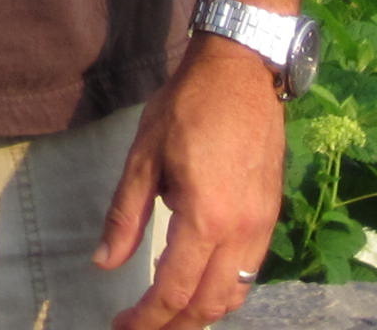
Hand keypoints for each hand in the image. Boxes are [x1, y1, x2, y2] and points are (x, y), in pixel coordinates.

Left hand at [98, 36, 286, 329]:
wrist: (241, 71)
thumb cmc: (186, 107)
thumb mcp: (143, 157)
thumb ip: (125, 216)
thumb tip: (104, 263)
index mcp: (205, 218)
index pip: (174, 290)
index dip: (147, 318)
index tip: (122, 328)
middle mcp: (241, 231)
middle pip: (208, 304)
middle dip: (174, 325)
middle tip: (141, 329)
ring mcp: (262, 225)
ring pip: (235, 293)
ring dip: (202, 313)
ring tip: (168, 316)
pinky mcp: (271, 215)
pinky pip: (249, 271)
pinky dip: (225, 291)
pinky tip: (201, 287)